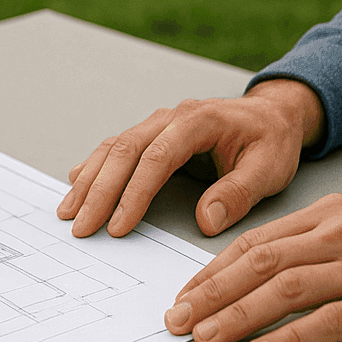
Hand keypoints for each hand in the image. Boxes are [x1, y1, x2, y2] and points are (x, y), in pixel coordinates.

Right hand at [57, 78, 322, 237]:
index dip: (134, 193)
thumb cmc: (271, 141)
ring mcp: (158, 123)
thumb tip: (205, 220)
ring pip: (114, 147)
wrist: (272, 115)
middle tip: (81, 226)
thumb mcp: (269, 169)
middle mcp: (171, 117)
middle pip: (125, 150)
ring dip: (89, 179)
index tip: (118, 227)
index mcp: (198, 121)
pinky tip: (77, 183)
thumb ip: (238, 193)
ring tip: (69, 211)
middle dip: (98, 190)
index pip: (157, 158)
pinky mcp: (153, 134)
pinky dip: (95, 167)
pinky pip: (117, 148)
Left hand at [164, 194, 341, 341]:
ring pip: (284, 291)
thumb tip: (254, 266)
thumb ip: (309, 240)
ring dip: (237, 316)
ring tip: (206, 337)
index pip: (254, 242)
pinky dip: (289, 339)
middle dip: (210, 293)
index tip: (184, 294)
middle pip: (259, 264)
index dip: (213, 270)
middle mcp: (339, 236)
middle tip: (177, 319)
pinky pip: (327, 322)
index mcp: (326, 214)